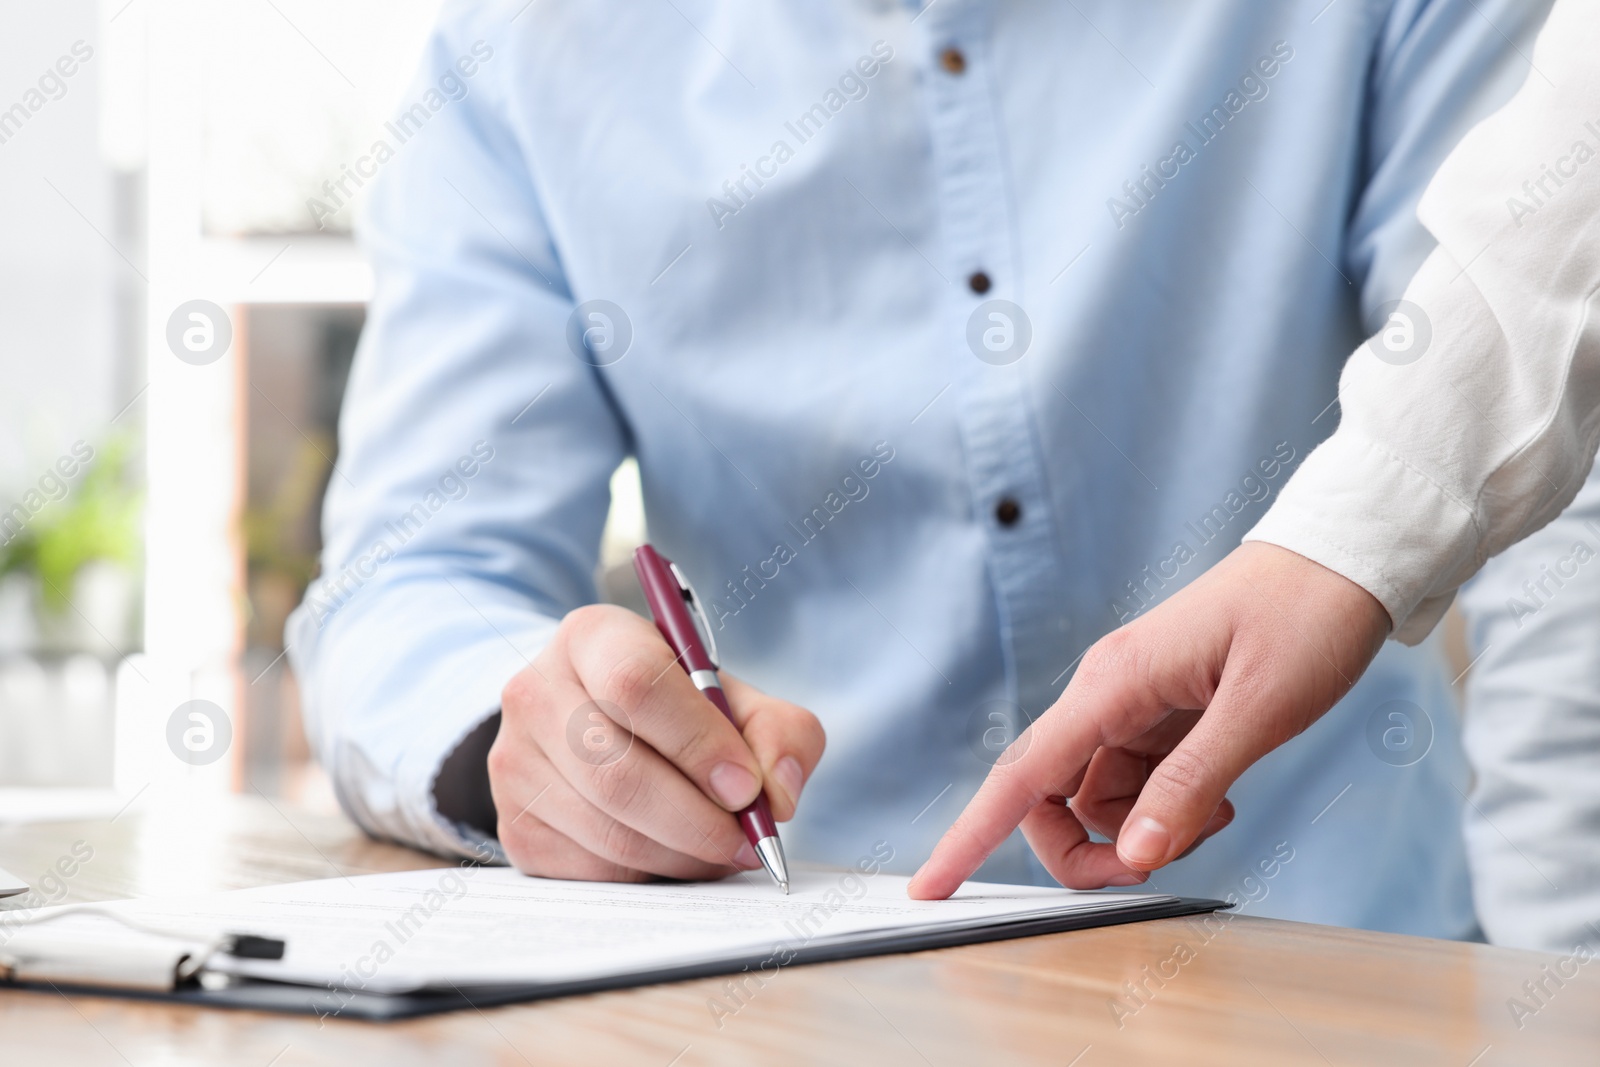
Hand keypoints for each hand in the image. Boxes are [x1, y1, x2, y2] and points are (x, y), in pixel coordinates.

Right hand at [490, 604, 825, 881]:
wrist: (602, 728)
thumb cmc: (678, 708)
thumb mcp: (734, 697)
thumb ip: (779, 732)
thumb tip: (776, 793)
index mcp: (591, 637)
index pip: (634, 684)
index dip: (697, 743)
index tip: (746, 786)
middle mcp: (535, 691)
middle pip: (616, 771)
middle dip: (697, 819)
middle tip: (746, 838)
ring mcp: (514, 762)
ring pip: (607, 830)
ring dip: (681, 854)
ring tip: (720, 847)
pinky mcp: (514, 826)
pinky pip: (592, 870)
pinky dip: (650, 875)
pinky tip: (676, 854)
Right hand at [908, 542, 1389, 898]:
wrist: (1341, 561)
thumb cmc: (1304, 617)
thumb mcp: (1259, 709)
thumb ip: (1192, 785)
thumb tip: (1137, 855)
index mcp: (1113, 683)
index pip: (1022, 773)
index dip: (970, 835)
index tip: (931, 887)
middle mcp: (1107, 693)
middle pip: (1049, 798)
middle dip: (1086, 848)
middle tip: (1156, 863)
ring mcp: (1131, 703)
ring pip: (1095, 799)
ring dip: (1139, 831)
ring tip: (1214, 817)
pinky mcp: (1161, 713)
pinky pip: (1135, 784)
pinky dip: (1166, 809)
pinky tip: (1219, 799)